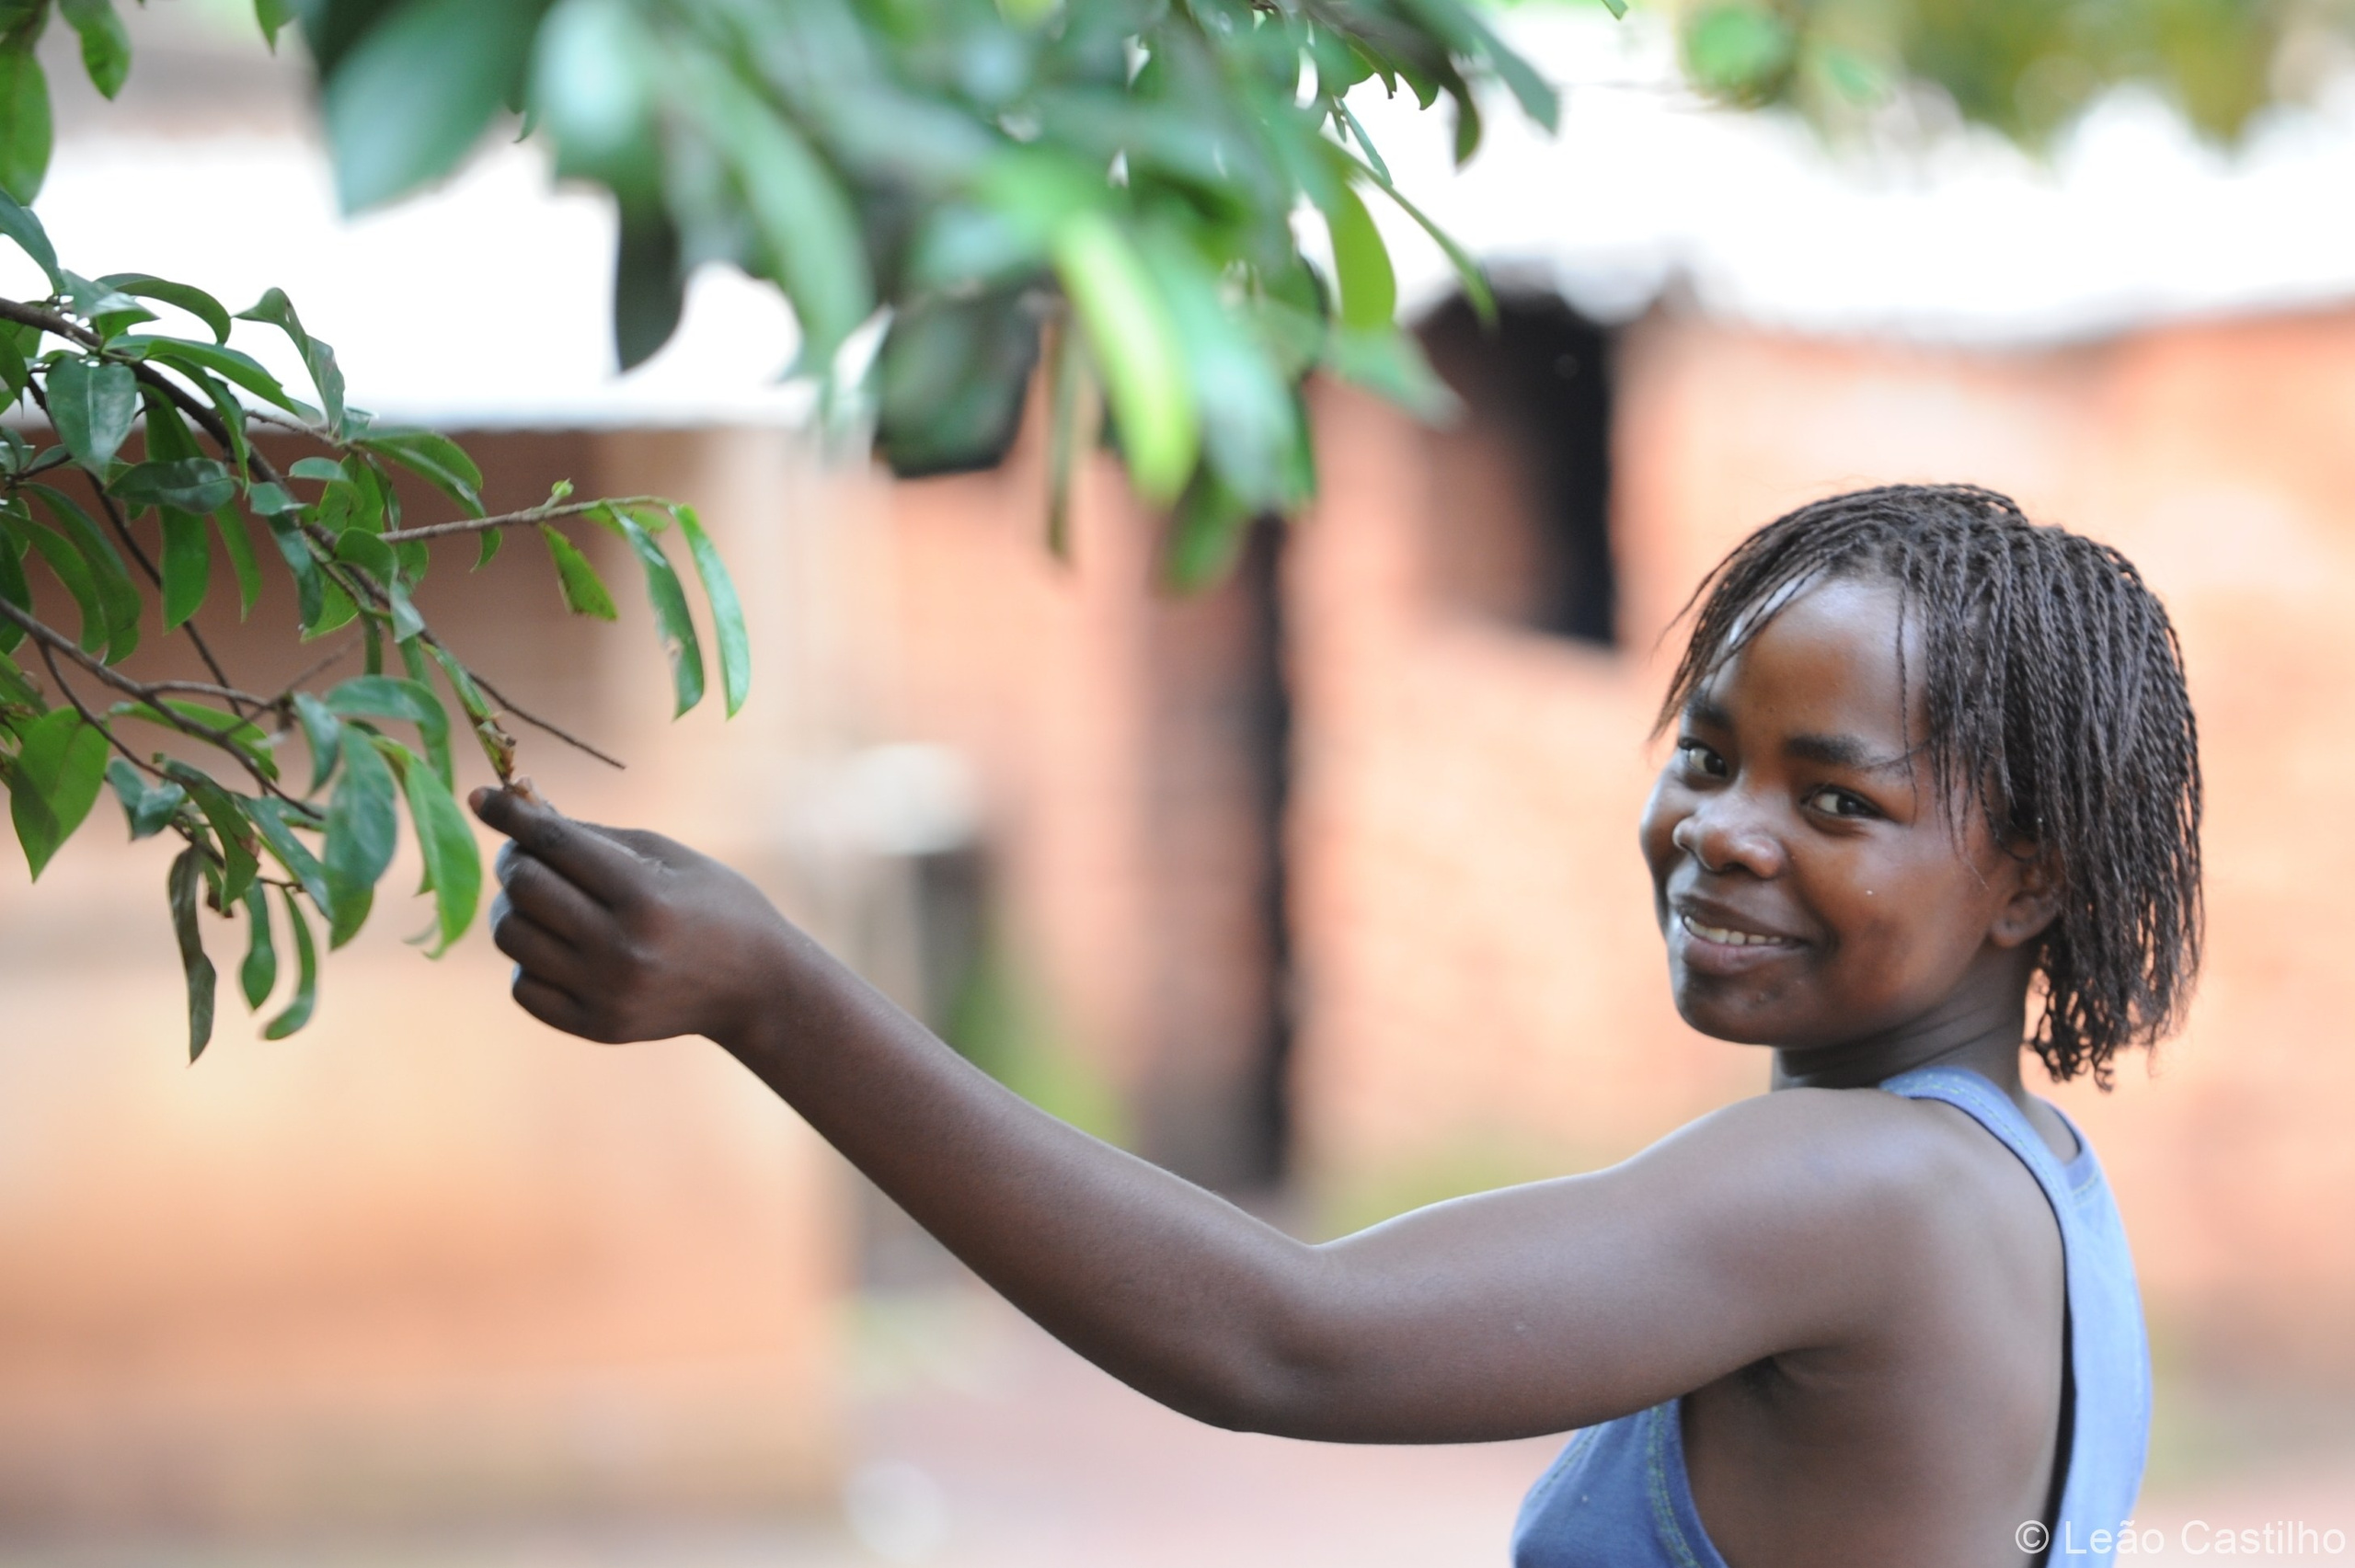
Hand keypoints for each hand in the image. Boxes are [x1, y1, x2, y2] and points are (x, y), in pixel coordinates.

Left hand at [469, 786, 798, 1044]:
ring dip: (516, 909)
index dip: (512, 815)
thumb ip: (593, 837)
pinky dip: (529, 960)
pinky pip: (523, 986)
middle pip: (524, 888)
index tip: (483, 796)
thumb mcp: (667, 856)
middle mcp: (621, 948)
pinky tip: (557, 947)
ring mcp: (606, 993)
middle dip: (516, 860)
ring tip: (542, 901)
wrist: (758, 986)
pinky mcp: (596, 1027)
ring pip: (512, 937)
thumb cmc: (714, 904)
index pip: (555, 844)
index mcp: (645, 896)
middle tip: (529, 854)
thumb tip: (521, 811)